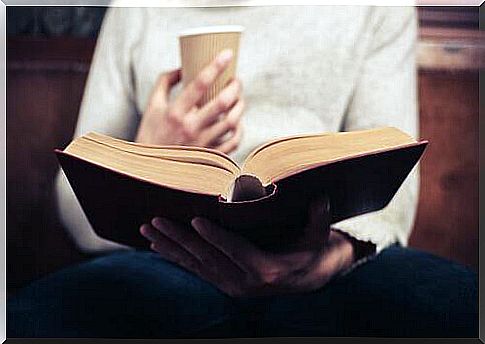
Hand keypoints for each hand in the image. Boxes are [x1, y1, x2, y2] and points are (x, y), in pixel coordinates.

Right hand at [135, 49, 243, 153]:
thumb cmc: (152, 134)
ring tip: (239, 98)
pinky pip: (234, 142)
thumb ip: (165, 82)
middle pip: (222, 102)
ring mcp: (202, 144)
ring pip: (232, 121)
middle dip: (235, 86)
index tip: (227, 54)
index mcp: (175, 112)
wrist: (152, 167)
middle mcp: (190, 128)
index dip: (216, 66)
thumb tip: (183, 66)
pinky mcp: (210, 156)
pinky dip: (240, 130)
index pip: (199, 84)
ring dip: (240, 106)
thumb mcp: (152, 106)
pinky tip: (237, 122)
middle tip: (236, 80)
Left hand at [140, 197, 358, 296]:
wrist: (305, 280)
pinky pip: (196, 270)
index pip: (236, 250)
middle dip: (180, 238)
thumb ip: (318, 218)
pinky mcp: (223, 284)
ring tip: (148, 231)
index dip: (216, 236)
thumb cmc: (309, 251)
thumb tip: (321, 196)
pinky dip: (176, 258)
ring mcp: (231, 286)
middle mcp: (244, 282)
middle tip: (156, 220)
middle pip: (207, 257)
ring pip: (196, 265)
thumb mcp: (318, 237)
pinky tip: (157, 247)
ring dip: (170, 248)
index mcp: (266, 269)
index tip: (195, 220)